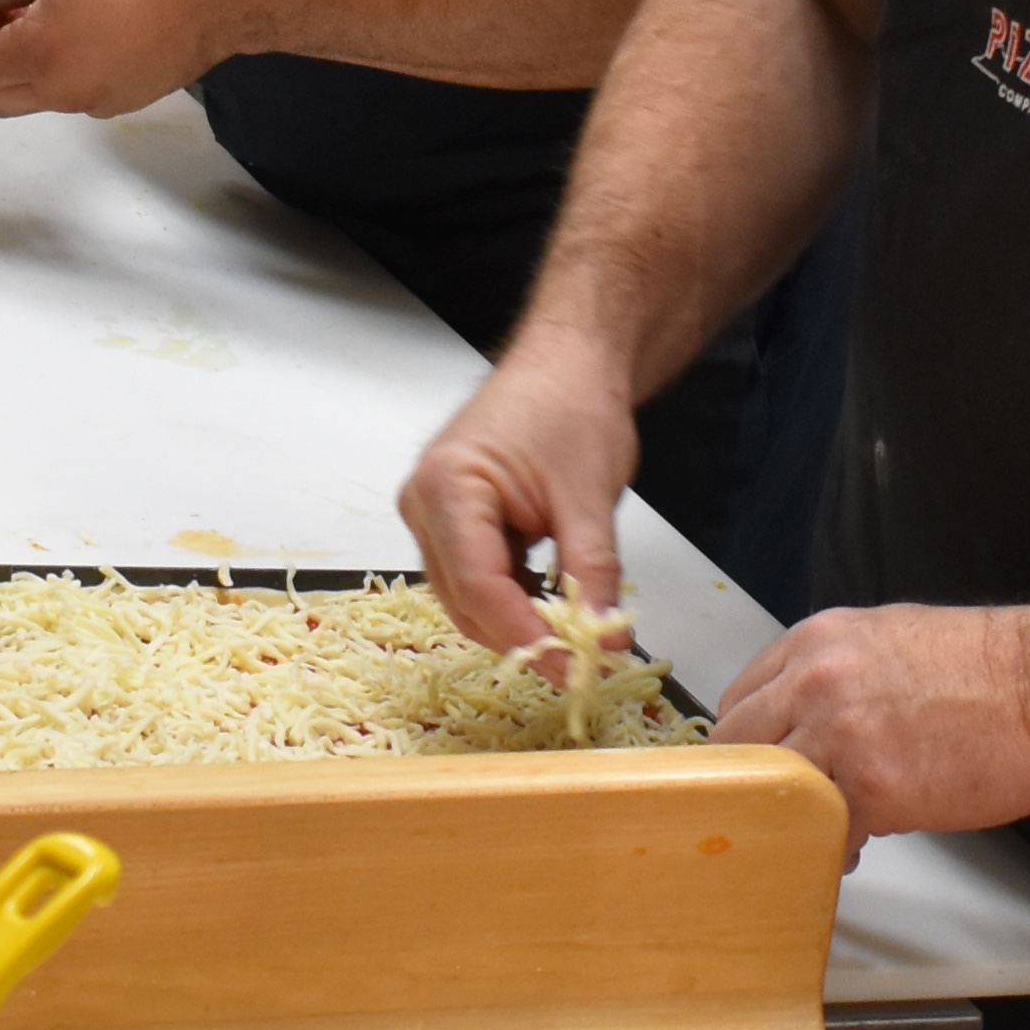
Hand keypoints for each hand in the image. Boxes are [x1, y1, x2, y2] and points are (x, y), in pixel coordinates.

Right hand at [401, 332, 638, 660]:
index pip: (477, 582)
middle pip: (465, 599)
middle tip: (579, 664)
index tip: (568, 666)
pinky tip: (553, 602)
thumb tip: (604, 639)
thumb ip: (594, 574)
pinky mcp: (452, 524)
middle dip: (521, 637)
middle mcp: (424, 503)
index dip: (523, 633)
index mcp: (447, 485)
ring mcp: (433, 515)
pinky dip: (514, 601)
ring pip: (468, 598)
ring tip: (573, 636)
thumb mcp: (589, 497)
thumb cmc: (572, 406)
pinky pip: (476, 580)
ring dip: (518, 622)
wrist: (569, 363)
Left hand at [711, 605, 1029, 847]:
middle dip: (748, 783)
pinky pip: (823, 830)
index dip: (746, 742)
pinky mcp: (869, 786)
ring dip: (788, 817)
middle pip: (736, 746)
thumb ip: (839, 675)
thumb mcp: (893, 641)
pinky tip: (852, 847)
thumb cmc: (991, 669)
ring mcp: (838, 735)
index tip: (754, 767)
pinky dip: (832, 846)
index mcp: (818, 642)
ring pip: (770, 791)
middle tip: (770, 808)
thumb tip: (817, 721)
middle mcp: (815, 682)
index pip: (740, 697)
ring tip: (812, 830)